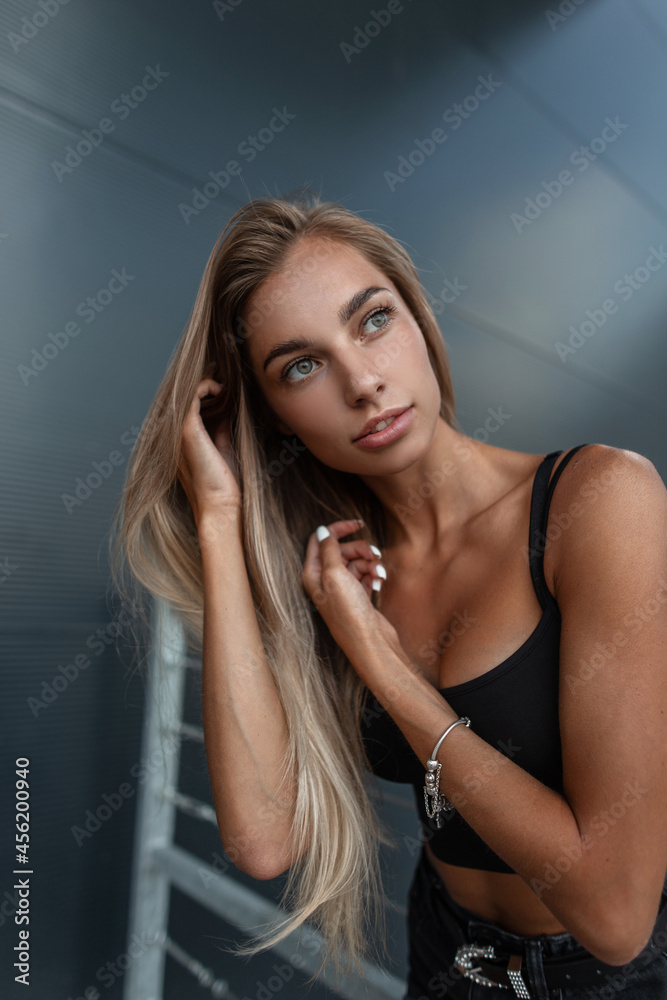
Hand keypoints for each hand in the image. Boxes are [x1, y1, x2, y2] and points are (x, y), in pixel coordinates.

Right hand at [177, 379, 240, 527]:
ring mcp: (178, 431)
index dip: (204, 389)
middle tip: (226, 376)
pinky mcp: (186, 429)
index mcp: (181, 438)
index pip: (188, 403)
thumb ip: (220, 425)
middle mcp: (174, 433)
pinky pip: (192, 395)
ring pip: (186, 392)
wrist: (221, 504)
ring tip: (224, 383)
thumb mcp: (223, 446)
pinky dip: (206, 386)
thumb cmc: (224, 482)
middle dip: (205, 382)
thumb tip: (226, 406)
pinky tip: (220, 390)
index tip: (224, 384)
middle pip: (184, 395)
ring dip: (206, 382)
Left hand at [301, 519, 401, 658]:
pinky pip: (365, 575)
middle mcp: (324, 580)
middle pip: (342, 550)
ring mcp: (341, 589)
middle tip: (374, 555)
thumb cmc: (349, 612)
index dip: (338, 529)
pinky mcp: (357, 596)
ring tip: (379, 573)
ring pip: (356, 562)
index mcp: (312, 574)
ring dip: (370, 563)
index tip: (358, 524)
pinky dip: (373, 574)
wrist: (370, 642)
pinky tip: (380, 582)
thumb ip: (328, 549)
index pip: (321, 540)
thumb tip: (322, 529)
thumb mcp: (334, 575)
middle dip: (360, 549)